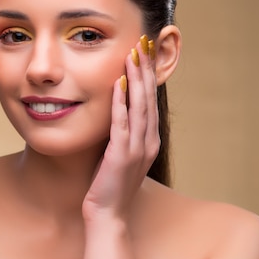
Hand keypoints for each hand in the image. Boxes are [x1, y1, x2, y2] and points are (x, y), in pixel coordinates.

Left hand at [82, 36, 159, 222]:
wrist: (108, 215)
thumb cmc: (111, 185)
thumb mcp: (122, 155)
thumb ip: (124, 134)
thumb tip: (118, 111)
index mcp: (149, 140)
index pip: (150, 101)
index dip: (148, 76)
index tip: (145, 52)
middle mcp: (148, 141)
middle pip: (148, 98)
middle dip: (146, 69)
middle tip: (144, 43)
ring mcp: (137, 149)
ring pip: (139, 107)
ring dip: (136, 80)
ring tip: (133, 55)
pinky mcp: (121, 156)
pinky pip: (122, 124)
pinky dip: (120, 103)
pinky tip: (118, 85)